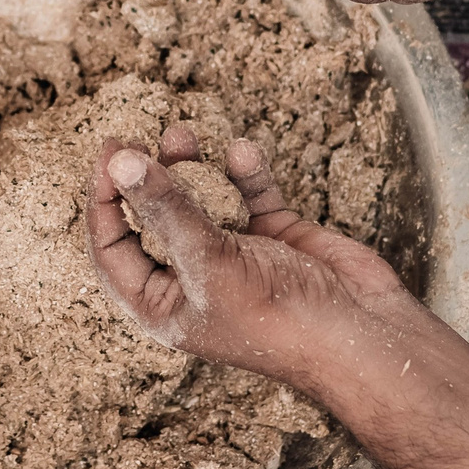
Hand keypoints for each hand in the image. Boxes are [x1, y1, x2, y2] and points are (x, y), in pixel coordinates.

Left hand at [88, 126, 418, 381]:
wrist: (364, 335)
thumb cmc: (280, 319)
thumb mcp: (211, 263)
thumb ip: (167, 209)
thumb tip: (120, 162)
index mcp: (164, 306)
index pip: (113, 249)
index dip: (104, 201)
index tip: (108, 152)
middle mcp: (194, 281)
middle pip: (153, 221)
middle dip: (145, 179)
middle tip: (138, 137)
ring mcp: (237, 258)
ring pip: (200, 202)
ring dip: (190, 168)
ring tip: (181, 134)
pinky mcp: (276, 239)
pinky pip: (251, 196)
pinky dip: (245, 174)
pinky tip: (242, 152)